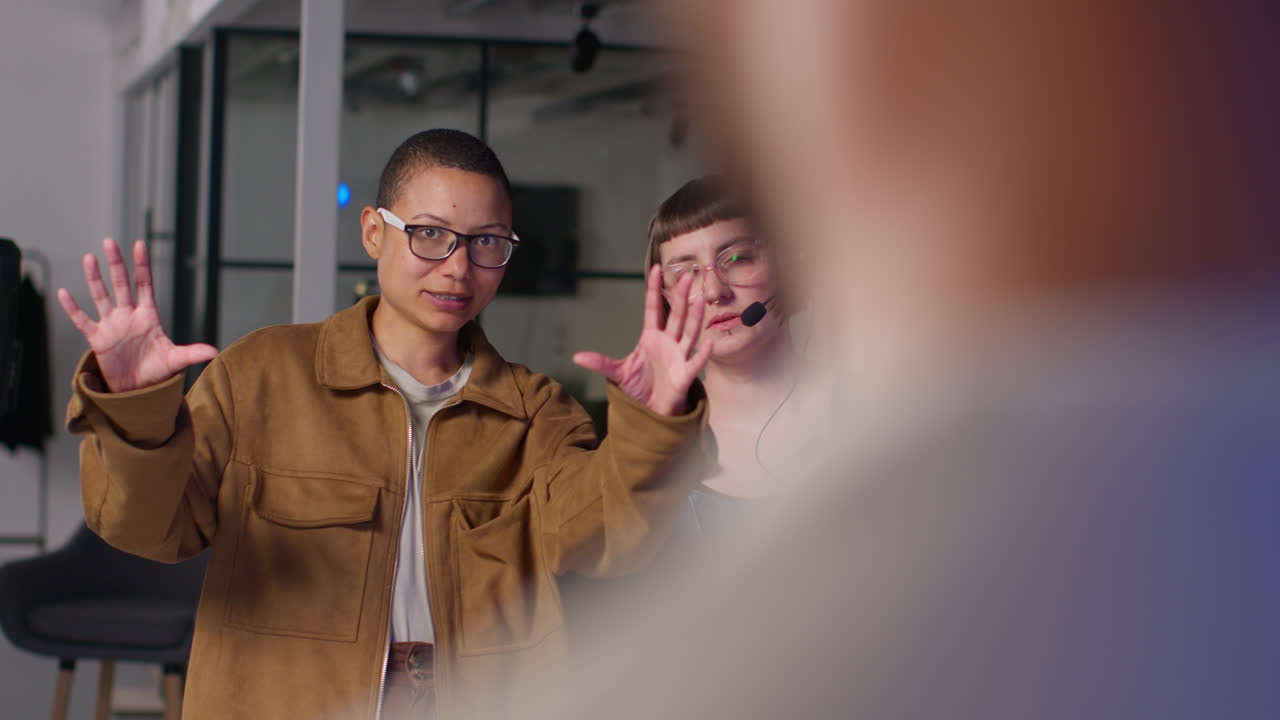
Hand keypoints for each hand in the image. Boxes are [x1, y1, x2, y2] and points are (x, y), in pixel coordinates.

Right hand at [57, 238, 217, 392]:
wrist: (137, 388)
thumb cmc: (157, 370)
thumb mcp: (175, 360)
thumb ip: (192, 353)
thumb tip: (214, 351)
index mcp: (148, 316)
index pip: (145, 285)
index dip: (142, 266)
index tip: (139, 244)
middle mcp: (128, 315)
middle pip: (121, 284)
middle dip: (117, 264)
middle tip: (110, 242)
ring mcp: (111, 325)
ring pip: (101, 296)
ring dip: (95, 278)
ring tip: (89, 258)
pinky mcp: (97, 338)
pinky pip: (82, 320)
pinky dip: (72, 308)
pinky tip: (63, 293)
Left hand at [573, 265, 712, 415]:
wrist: (651, 409)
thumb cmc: (639, 387)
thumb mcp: (618, 372)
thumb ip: (600, 363)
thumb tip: (576, 357)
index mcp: (651, 337)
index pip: (653, 308)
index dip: (654, 290)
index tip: (657, 269)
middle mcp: (667, 342)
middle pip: (675, 315)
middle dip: (680, 296)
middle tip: (687, 275)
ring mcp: (678, 357)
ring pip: (689, 333)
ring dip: (695, 317)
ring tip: (699, 299)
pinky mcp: (685, 375)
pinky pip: (696, 362)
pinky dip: (703, 354)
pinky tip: (709, 342)